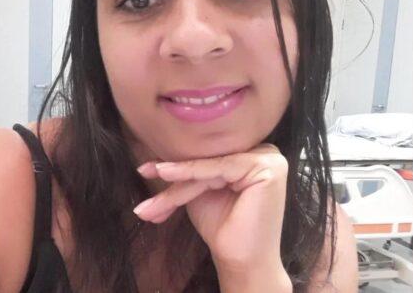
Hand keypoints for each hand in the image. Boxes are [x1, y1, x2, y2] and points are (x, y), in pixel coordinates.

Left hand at [133, 144, 290, 289]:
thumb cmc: (223, 227)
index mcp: (253, 154)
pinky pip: (219, 168)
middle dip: (173, 174)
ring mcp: (270, 158)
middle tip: (142, 173)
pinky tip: (166, 174)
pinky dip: (190, 173)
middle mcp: (266, 152)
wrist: (240, 261)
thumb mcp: (199, 190)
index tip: (144, 167)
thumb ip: (189, 169)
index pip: (208, 157)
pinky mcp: (268, 167)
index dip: (175, 164)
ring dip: (177, 180)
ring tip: (151, 183)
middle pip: (209, 160)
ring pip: (211, 165)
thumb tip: (156, 152)